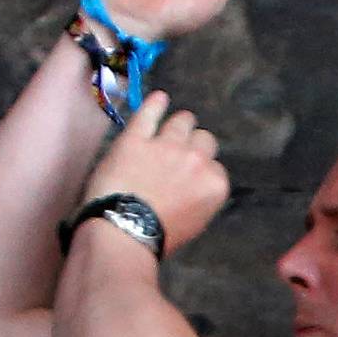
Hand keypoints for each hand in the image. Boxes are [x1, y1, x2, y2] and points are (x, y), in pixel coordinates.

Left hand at [82, 93, 229, 254]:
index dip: (201, 169)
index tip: (189, 174)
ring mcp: (167, 145)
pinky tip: (159, 98)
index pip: (214, 166)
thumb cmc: (157, 238)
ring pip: (181, 121)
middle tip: (180, 152)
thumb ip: (199, 197)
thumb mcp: (193, 223)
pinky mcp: (137, 138)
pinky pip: (149, 113)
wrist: (123, 232)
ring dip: (179, 123)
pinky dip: (155, 104)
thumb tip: (193, 187)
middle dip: (193, 144)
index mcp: (214, 184)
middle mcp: (196, 160)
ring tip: (173, 125)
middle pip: (203, 139)